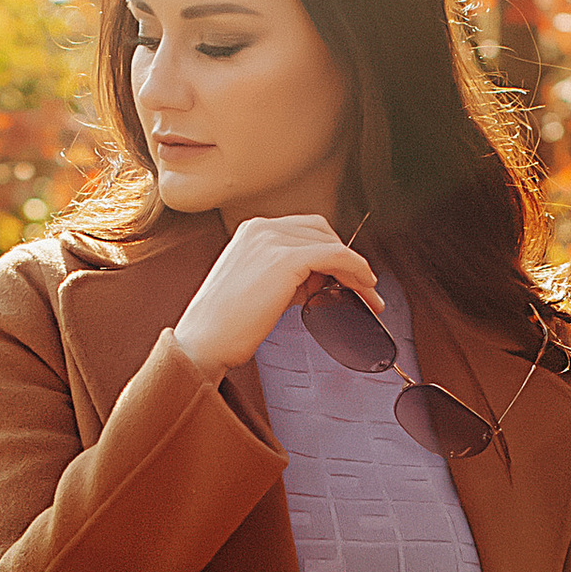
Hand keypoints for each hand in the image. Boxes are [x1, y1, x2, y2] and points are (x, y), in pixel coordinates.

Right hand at [173, 216, 382, 375]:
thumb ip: (286, 277)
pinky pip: (335, 256)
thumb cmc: (226, 326)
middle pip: (321, 231)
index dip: (328, 251)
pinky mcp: (285, 259)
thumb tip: (321, 281)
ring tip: (367, 295)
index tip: (344, 278)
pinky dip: (356, 268)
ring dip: (355, 268)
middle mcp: (261, 228)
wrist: (203, 343)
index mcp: (251, 231)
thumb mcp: (257, 288)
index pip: (303, 230)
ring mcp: (272, 240)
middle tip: (362, 288)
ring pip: (331, 243)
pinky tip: (365, 286)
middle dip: (344, 258)